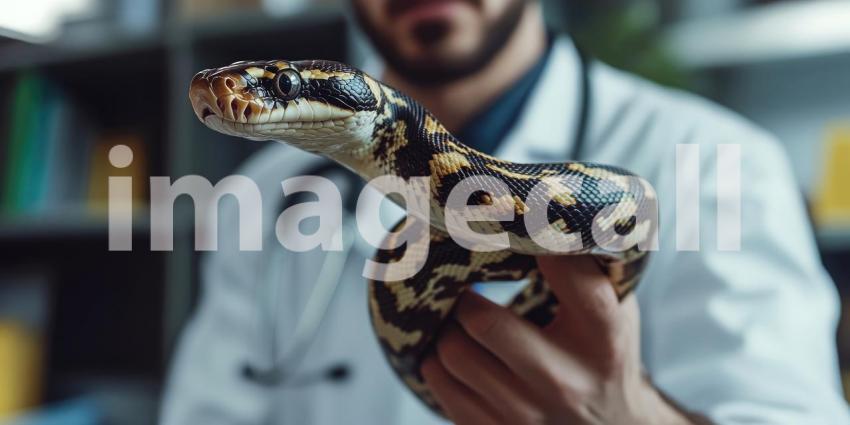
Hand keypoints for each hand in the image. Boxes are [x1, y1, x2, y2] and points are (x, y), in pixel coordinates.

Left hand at [420, 256, 699, 424]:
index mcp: (604, 339)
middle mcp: (566, 380)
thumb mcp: (616, 310)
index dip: (543, 245)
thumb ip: (589, 266)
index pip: (574, 279)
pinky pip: (443, 388)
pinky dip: (436, 362)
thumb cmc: (604, 353)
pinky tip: (451, 349)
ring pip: (454, 355)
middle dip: (465, 297)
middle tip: (462, 284)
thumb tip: (539, 202)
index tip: (517, 228)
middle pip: (486, 322)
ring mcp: (528, 414)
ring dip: (445, 328)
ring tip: (455, 317)